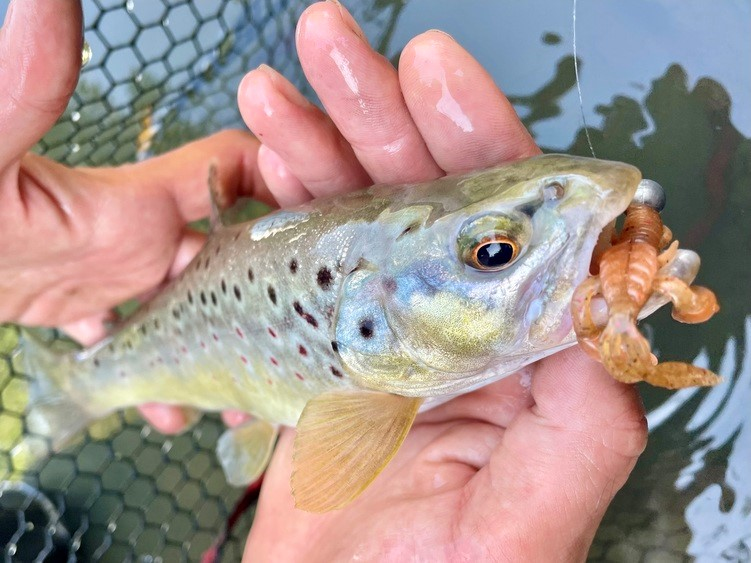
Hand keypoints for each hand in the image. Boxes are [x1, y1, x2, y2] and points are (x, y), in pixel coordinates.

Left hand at [0, 1, 269, 430]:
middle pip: (225, 258)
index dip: (281, 185)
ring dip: (216, 349)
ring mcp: (109, 275)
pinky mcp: (78, 309)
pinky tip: (165, 413)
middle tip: (296, 346)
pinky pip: (132, 344)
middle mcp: (136, 235)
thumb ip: (22, 85)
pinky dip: (153, 376)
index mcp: (135, 202)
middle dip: (264, 295)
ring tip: (238, 400)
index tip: (322, 229)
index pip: (231, 173)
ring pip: (187, 311)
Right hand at [237, 3, 646, 559]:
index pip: (513, 226)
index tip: (431, 75)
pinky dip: (273, 215)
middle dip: (378, 118)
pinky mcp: (320, 352)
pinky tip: (253, 169)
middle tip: (329, 50)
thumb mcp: (523, 528)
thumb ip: (581, 430)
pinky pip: (299, 266)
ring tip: (272, 97)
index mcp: (521, 360)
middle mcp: (459, 333)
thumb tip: (607, 315)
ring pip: (355, 220)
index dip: (476, 139)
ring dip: (316, 151)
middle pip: (425, 200)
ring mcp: (383, 336)